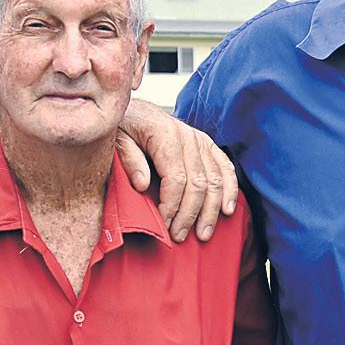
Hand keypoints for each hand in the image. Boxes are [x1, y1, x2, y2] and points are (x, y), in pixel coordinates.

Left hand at [117, 99, 239, 237]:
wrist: (132, 109)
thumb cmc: (122, 125)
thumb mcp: (115, 138)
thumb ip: (128, 159)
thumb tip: (143, 184)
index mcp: (165, 134)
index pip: (176, 178)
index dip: (171, 205)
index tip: (163, 225)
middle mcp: (188, 136)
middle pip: (198, 182)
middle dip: (190, 214)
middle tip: (179, 236)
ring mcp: (200, 140)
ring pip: (215, 180)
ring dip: (210, 210)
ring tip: (203, 233)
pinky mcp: (207, 144)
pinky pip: (225, 168)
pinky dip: (229, 190)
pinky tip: (226, 210)